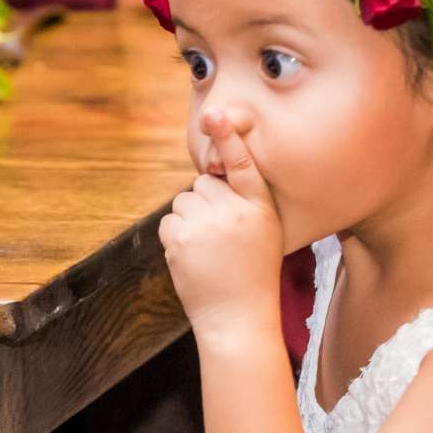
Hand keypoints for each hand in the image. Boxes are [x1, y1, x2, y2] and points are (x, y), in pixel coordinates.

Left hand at [159, 117, 282, 346]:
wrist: (239, 318)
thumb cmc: (253, 275)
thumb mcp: (263, 232)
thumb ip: (242, 202)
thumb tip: (208, 178)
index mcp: (260, 207)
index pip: (243, 164)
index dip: (227, 137)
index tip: (215, 114)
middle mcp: (234, 211)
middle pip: (204, 184)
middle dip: (206, 205)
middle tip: (222, 238)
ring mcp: (206, 225)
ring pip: (183, 202)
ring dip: (190, 221)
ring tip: (209, 250)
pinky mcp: (182, 241)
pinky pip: (169, 222)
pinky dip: (176, 237)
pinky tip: (194, 257)